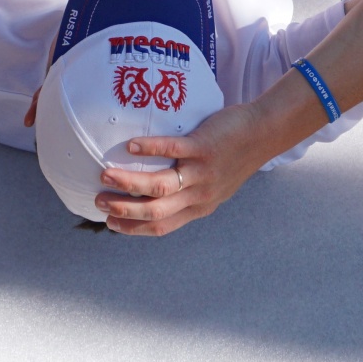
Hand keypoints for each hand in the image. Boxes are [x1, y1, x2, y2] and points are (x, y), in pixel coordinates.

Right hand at [94, 100, 278, 236]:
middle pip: (156, 211)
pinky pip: (172, 149)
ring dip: (129, 183)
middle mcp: (199, 195)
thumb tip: (160, 187)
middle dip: (124, 210)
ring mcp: (201, 172)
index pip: (162, 226)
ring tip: (105, 175)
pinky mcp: (203, 147)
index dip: (134, 228)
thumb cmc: (236, 155)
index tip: (110, 222)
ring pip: (160, 186)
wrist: (264, 133)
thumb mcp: (216, 183)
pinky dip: (149, 149)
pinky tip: (131, 146)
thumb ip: (192, 190)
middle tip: (98, 201)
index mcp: (199, 206)